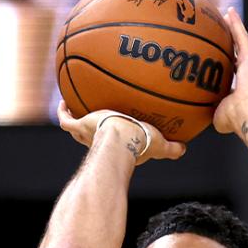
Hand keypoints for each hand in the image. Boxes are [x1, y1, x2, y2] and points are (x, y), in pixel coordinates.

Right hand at [57, 101, 186, 165]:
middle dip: (89, 127)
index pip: (111, 142)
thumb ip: (173, 148)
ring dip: (73, 118)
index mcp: (116, 145)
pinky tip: (64, 99)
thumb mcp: (161, 145)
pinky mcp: (79, 126)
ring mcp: (86, 134)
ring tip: (73, 105)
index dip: (112, 137)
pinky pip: (65, 119)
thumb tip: (185, 148)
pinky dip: (63, 111)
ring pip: (75, 127)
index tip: (115, 128)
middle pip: (89, 136)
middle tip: (92, 114)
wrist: (123, 138)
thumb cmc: (142, 143)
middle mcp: (100, 141)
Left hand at [213, 7, 247, 137]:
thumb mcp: (214, 114)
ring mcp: (247, 63)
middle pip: (232, 52)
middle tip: (216, 30)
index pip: (227, 71)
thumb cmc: (233, 119)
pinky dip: (236, 24)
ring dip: (231, 28)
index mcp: (236, 86)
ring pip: (238, 41)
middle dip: (225, 42)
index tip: (211, 56)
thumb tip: (193, 116)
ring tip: (224, 15)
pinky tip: (229, 12)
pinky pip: (241, 36)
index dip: (219, 63)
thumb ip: (207, 110)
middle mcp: (243, 72)